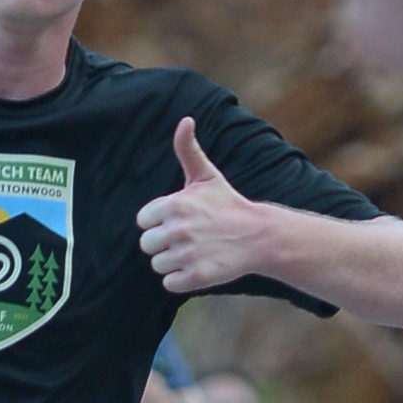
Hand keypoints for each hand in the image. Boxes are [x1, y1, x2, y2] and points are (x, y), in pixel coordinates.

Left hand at [137, 120, 268, 296]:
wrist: (258, 235)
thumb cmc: (227, 204)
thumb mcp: (206, 175)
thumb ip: (188, 150)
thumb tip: (185, 120)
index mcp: (174, 205)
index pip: (144, 221)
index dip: (158, 222)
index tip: (179, 220)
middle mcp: (178, 230)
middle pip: (147, 245)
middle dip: (164, 244)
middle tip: (187, 238)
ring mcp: (187, 254)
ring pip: (158, 265)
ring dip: (173, 262)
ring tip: (195, 252)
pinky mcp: (196, 276)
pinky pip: (170, 283)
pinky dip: (181, 279)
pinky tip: (198, 266)